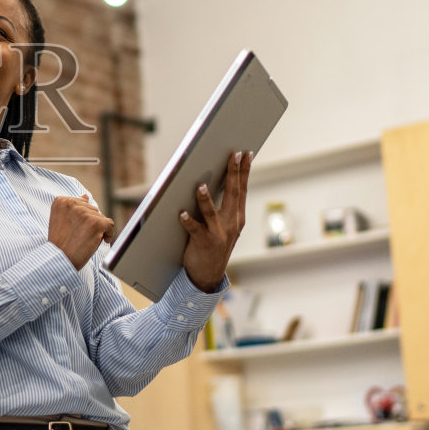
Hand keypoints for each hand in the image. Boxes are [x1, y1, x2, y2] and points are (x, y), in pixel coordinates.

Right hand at [48, 193, 114, 269]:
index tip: (75, 230)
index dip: (82, 219)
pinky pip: (110, 224)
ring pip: (101, 217)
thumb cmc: (60, 244)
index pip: (82, 203)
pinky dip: (108, 234)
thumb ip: (73, 208)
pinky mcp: (96, 222)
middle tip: (79, 237)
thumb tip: (85, 196)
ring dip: (97, 229)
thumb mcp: (62, 221)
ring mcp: (84, 213)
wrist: (60, 260)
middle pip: (93, 209)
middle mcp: (72, 204)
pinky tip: (98, 241)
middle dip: (90, 223)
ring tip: (85, 240)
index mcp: (61, 201)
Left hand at [178, 151, 252, 290]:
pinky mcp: (205, 243)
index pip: (241, 190)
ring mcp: (219, 234)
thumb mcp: (224, 225)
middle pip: (232, 194)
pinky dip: (188, 222)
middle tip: (233, 155)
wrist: (208, 276)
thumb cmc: (212, 245)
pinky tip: (181, 214)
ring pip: (211, 213)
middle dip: (233, 173)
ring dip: (205, 199)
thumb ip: (222, 206)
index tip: (246, 153)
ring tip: (200, 185)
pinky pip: (195, 230)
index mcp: (237, 217)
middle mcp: (231, 224)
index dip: (244, 171)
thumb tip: (213, 179)